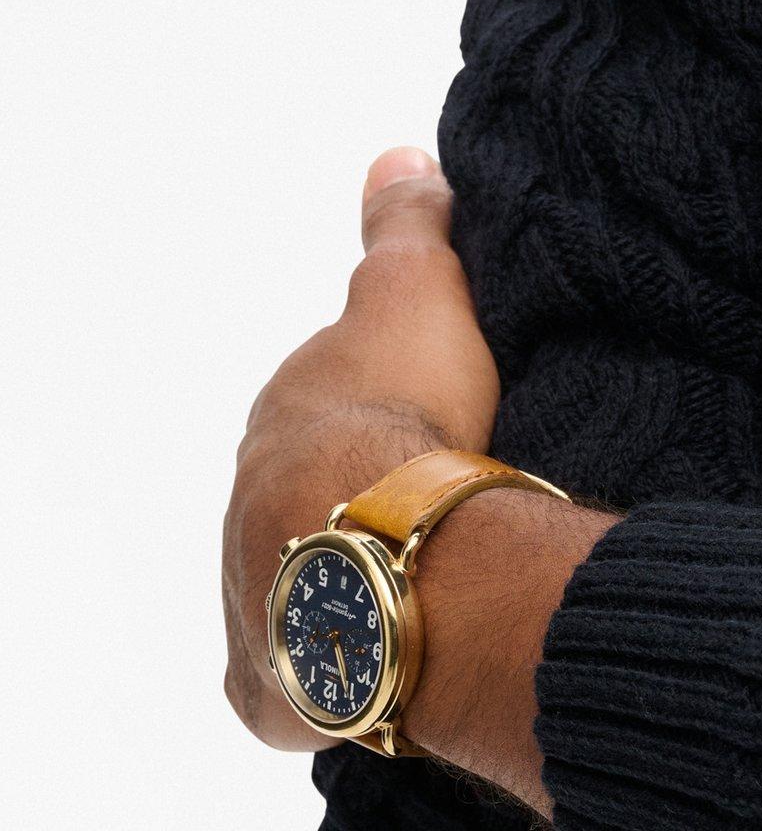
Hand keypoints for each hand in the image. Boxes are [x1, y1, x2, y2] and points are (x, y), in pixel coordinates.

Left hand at [221, 146, 500, 752]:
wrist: (393, 554)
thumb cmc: (406, 415)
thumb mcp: (418, 287)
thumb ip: (407, 224)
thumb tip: (396, 155)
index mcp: (285, 408)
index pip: (327, 392)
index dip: (381, 395)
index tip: (433, 407)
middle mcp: (250, 496)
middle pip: (309, 482)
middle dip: (356, 483)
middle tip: (437, 487)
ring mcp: (252, 590)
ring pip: (303, 568)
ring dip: (349, 566)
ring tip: (426, 569)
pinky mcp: (272, 679)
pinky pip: (301, 666)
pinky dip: (334, 657)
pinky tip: (382, 648)